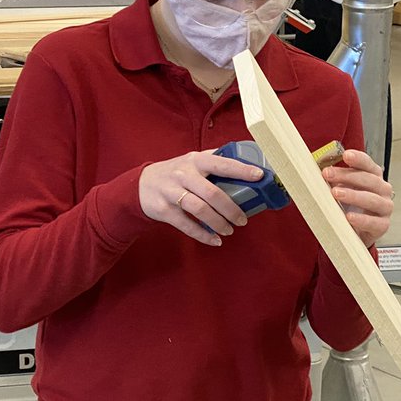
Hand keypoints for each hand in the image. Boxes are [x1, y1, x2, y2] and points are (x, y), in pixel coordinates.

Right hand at [139, 150, 264, 245]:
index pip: (221, 163)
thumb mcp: (192, 161)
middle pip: (212, 193)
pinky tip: (215, 240)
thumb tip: (249, 161)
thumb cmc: (176, 172)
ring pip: (200, 210)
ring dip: (218, 223)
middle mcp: (183, 175)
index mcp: (195, 161)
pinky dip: (203, 235)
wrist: (141, 184)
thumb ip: (215, 160)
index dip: (241, 169)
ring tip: (230, 230)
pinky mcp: (163, 209)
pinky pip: (186, 225)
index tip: (259, 176)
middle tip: (243, 220)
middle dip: (231, 209)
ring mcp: (171, 192)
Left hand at [321, 148, 391, 247]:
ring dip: (353, 195)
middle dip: (347, 176)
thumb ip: (334, 179)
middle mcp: (382, 190)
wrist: (356, 232)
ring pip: (372, 199)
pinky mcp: (383, 225)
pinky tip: (349, 217)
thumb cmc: (349, 207)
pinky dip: (362, 219)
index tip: (346, 155)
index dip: (358, 159)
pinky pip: (374, 222)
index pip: (368, 164)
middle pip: (369, 180)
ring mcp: (385, 207)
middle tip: (328, 174)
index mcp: (374, 177)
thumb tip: (320, 170)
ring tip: (336, 194)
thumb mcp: (342, 189)